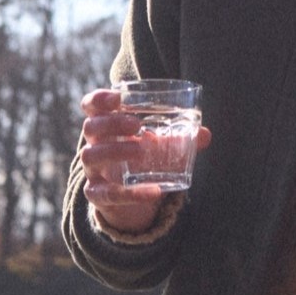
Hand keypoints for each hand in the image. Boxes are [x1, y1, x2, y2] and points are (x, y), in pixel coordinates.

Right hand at [75, 89, 210, 233]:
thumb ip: (180, 138)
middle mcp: (94, 144)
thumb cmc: (141, 159)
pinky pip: (107, 194)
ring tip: (140, 152)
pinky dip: (131, 193)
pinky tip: (153, 191)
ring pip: (90, 156)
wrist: (130, 196)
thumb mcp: (159, 146)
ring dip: (114, 151)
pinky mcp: (97, 194)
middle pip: (91, 127)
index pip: (91, 106)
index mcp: (106, 125)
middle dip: (111, 123)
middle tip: (135, 125)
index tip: (117, 98)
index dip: (99, 99)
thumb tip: (205, 134)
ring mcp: (93, 170)